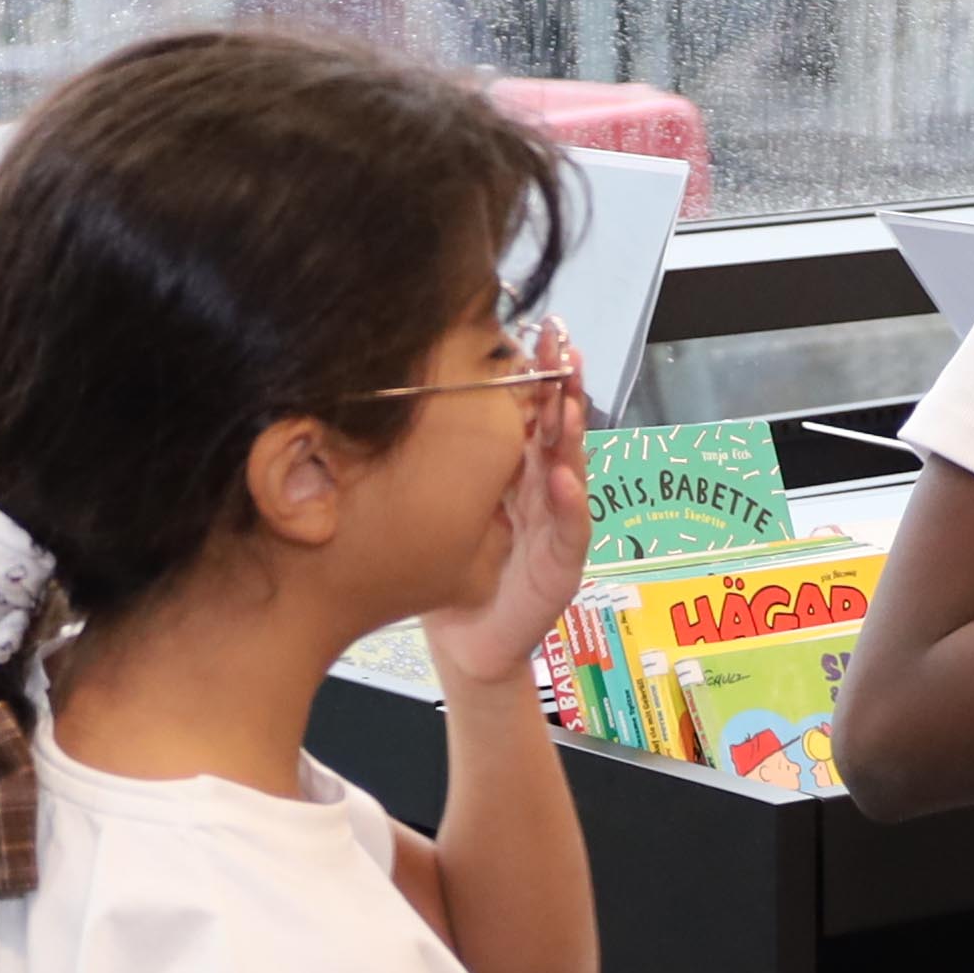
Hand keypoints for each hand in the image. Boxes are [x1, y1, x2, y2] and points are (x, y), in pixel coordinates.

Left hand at [417, 318, 595, 705]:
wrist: (463, 641)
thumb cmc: (448, 569)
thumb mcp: (441, 500)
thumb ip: (439, 458)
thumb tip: (400, 395)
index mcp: (515, 471)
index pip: (532, 413)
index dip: (539, 374)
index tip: (538, 331)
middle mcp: (542, 490)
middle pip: (560, 429)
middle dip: (565, 387)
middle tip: (563, 347)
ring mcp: (558, 526)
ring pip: (572, 468)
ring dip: (573, 433)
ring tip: (569, 398)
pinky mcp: (562, 566)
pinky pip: (570, 528)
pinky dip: (567, 501)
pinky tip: (560, 475)